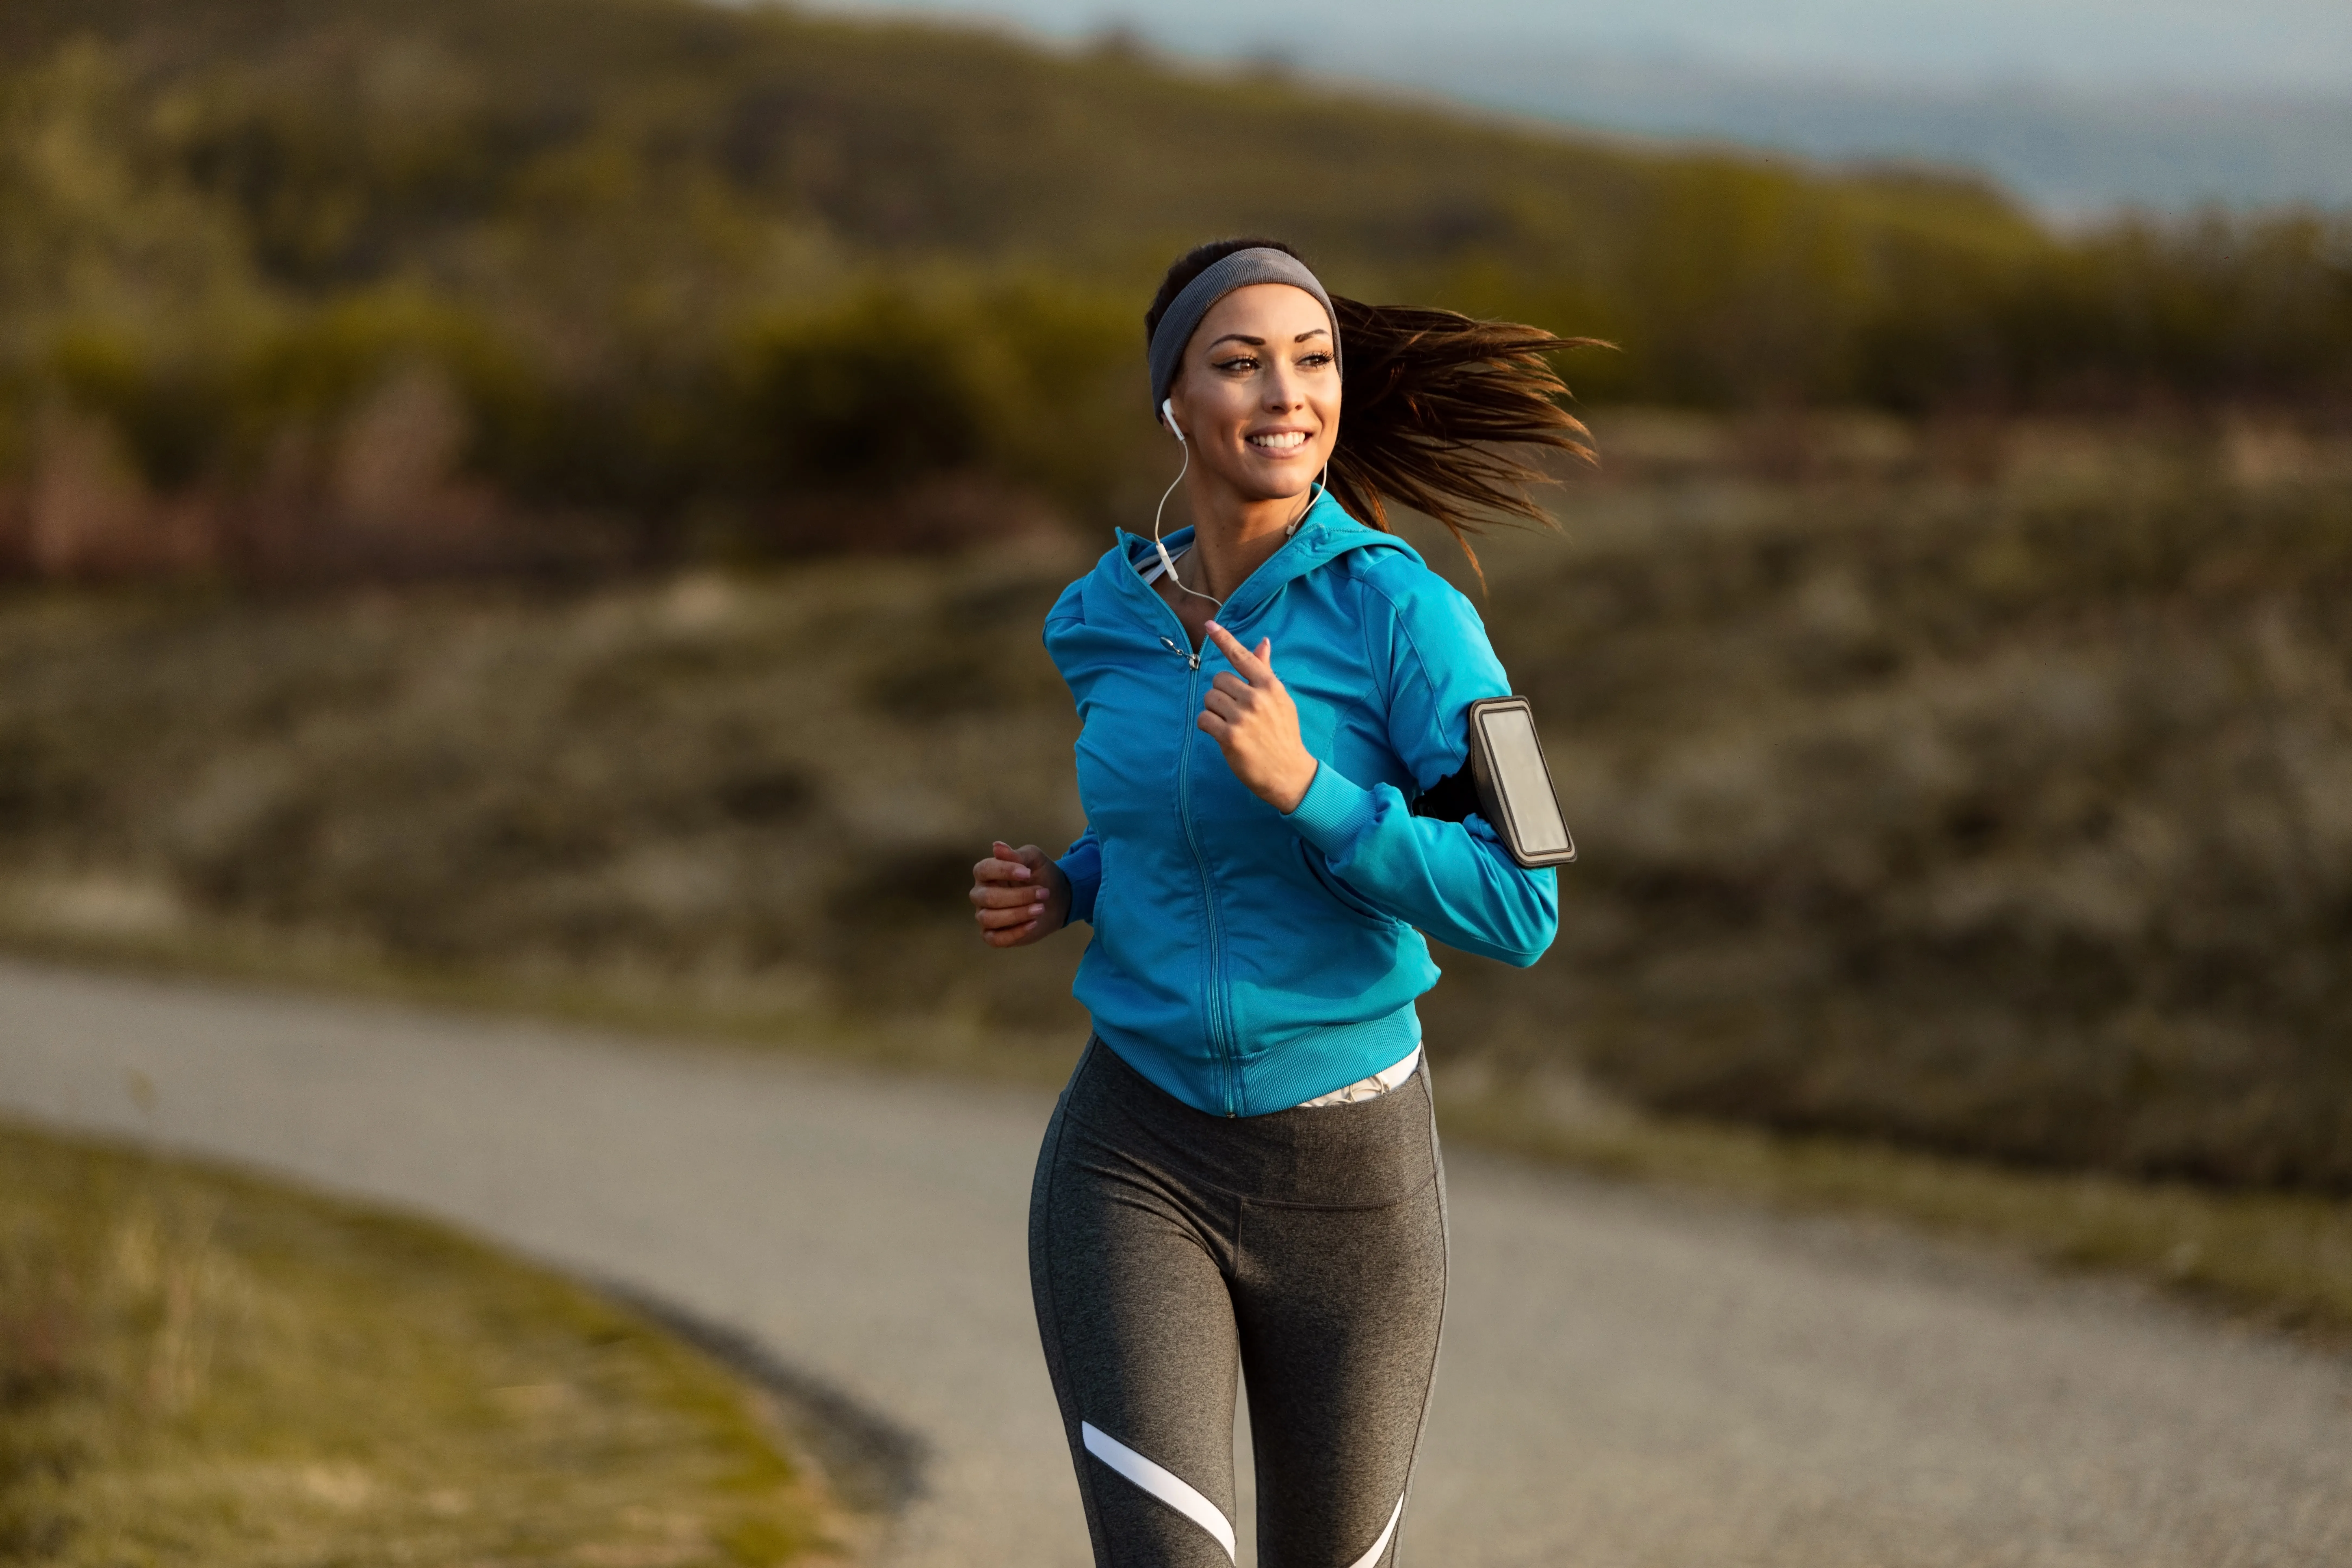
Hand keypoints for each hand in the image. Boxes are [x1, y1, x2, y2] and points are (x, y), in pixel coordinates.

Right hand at [970, 840, 1069, 947]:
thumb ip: (1017, 855)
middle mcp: (981, 894)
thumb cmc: (1042, 876)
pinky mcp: (993, 935)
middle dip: (1018, 896)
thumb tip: (997, 846)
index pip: (983, 870)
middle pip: (988, 897)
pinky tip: (1032, 924)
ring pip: (989, 918)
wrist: (1058, 900)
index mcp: (986, 873)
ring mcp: (985, 916)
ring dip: (1017, 914)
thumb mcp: (1034, 860)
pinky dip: (1014, 933)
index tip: (1027, 873)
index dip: (1003, 871)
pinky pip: (994, 939)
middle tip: (1043, 893)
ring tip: (1040, 909)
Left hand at [1197, 621, 1318, 813]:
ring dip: (1214, 710)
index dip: (1224, 639)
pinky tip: (1221, 733)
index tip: (1209, 625)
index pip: (1242, 657)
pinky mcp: (1230, 737)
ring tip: (1230, 723)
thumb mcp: (1280, 700)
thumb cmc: (1283, 734)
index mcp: (1270, 686)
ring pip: (1209, 698)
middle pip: (1219, 679)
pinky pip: (1204, 719)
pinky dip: (1207, 725)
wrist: (1289, 772)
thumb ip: (1265, 672)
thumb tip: (1263, 642)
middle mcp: (1257, 698)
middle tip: (1234, 710)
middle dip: (1221, 693)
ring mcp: (1243, 717)